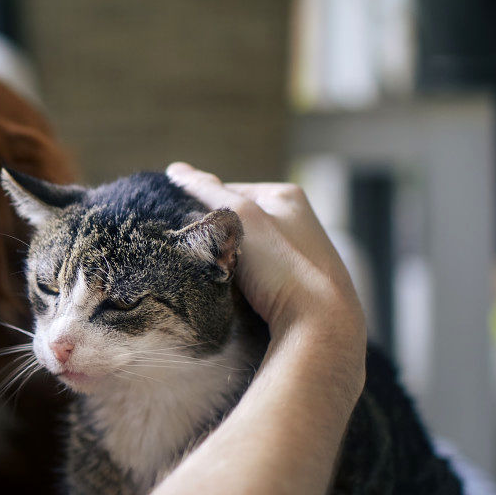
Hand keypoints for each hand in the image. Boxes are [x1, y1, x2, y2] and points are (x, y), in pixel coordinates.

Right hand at [166, 162, 365, 352]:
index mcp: (287, 196)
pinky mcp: (297, 284)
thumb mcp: (239, 218)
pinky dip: (242, 282)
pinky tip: (238, 294)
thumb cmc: (282, 265)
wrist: (319, 324)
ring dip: (228, 261)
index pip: (227, 191)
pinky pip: (258, 275)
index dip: (202, 208)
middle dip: (217, 236)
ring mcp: (299, 254)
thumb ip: (207, 192)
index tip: (187, 228)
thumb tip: (176, 169)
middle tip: (201, 254)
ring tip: (218, 276)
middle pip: (237, 221)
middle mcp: (297, 220)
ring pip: (245, 250)